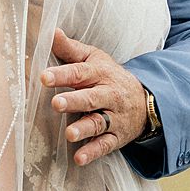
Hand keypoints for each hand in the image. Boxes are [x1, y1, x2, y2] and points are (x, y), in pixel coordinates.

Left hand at [40, 29, 148, 167]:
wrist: (145, 101)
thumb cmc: (108, 76)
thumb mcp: (93, 59)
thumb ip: (70, 49)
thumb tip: (51, 32)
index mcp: (99, 73)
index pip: (80, 72)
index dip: (62, 74)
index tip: (44, 77)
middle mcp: (108, 95)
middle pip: (91, 98)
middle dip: (74, 101)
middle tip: (56, 104)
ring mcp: (114, 117)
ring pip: (99, 123)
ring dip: (84, 129)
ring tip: (69, 134)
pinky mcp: (117, 137)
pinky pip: (106, 145)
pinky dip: (93, 152)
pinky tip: (78, 158)